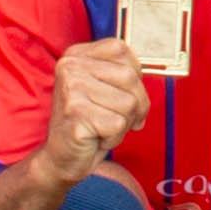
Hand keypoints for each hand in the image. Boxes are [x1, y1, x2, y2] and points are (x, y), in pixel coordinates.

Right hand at [36, 40, 150, 185]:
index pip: (121, 51)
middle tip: (116, 119)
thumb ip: (124, 74)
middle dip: (135, 104)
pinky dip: (114, 137)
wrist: (61, 158)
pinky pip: (118, 124)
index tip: (121, 94)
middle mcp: (70, 68)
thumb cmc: (89, 123)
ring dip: (123, 123)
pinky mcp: (75, 114)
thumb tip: (149, 73)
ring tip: (102, 128)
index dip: (133, 76)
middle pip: (130, 77)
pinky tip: (96, 138)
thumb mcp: (105, 89)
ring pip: (129, 102)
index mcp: (76, 55)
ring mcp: (71, 90)